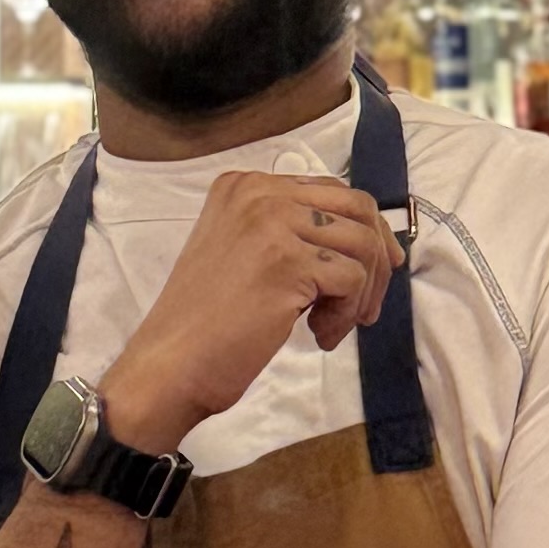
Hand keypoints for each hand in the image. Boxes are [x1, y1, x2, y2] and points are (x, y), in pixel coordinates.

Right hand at [102, 170, 402, 456]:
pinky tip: (318, 335)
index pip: (332, 191)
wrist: (172, 362)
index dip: (365, 231)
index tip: (373, 271)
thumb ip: (289, 231)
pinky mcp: (288, 262)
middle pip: (357, 209)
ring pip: (362, 245)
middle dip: (376, 260)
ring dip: (360, 295)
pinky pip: (353, 279)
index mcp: (245, 185)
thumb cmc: (206, 320)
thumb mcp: (243, 251)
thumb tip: (366, 238)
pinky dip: (346, 314)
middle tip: (365, 307)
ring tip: (328, 327)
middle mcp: (259, 193)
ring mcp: (272, 223)